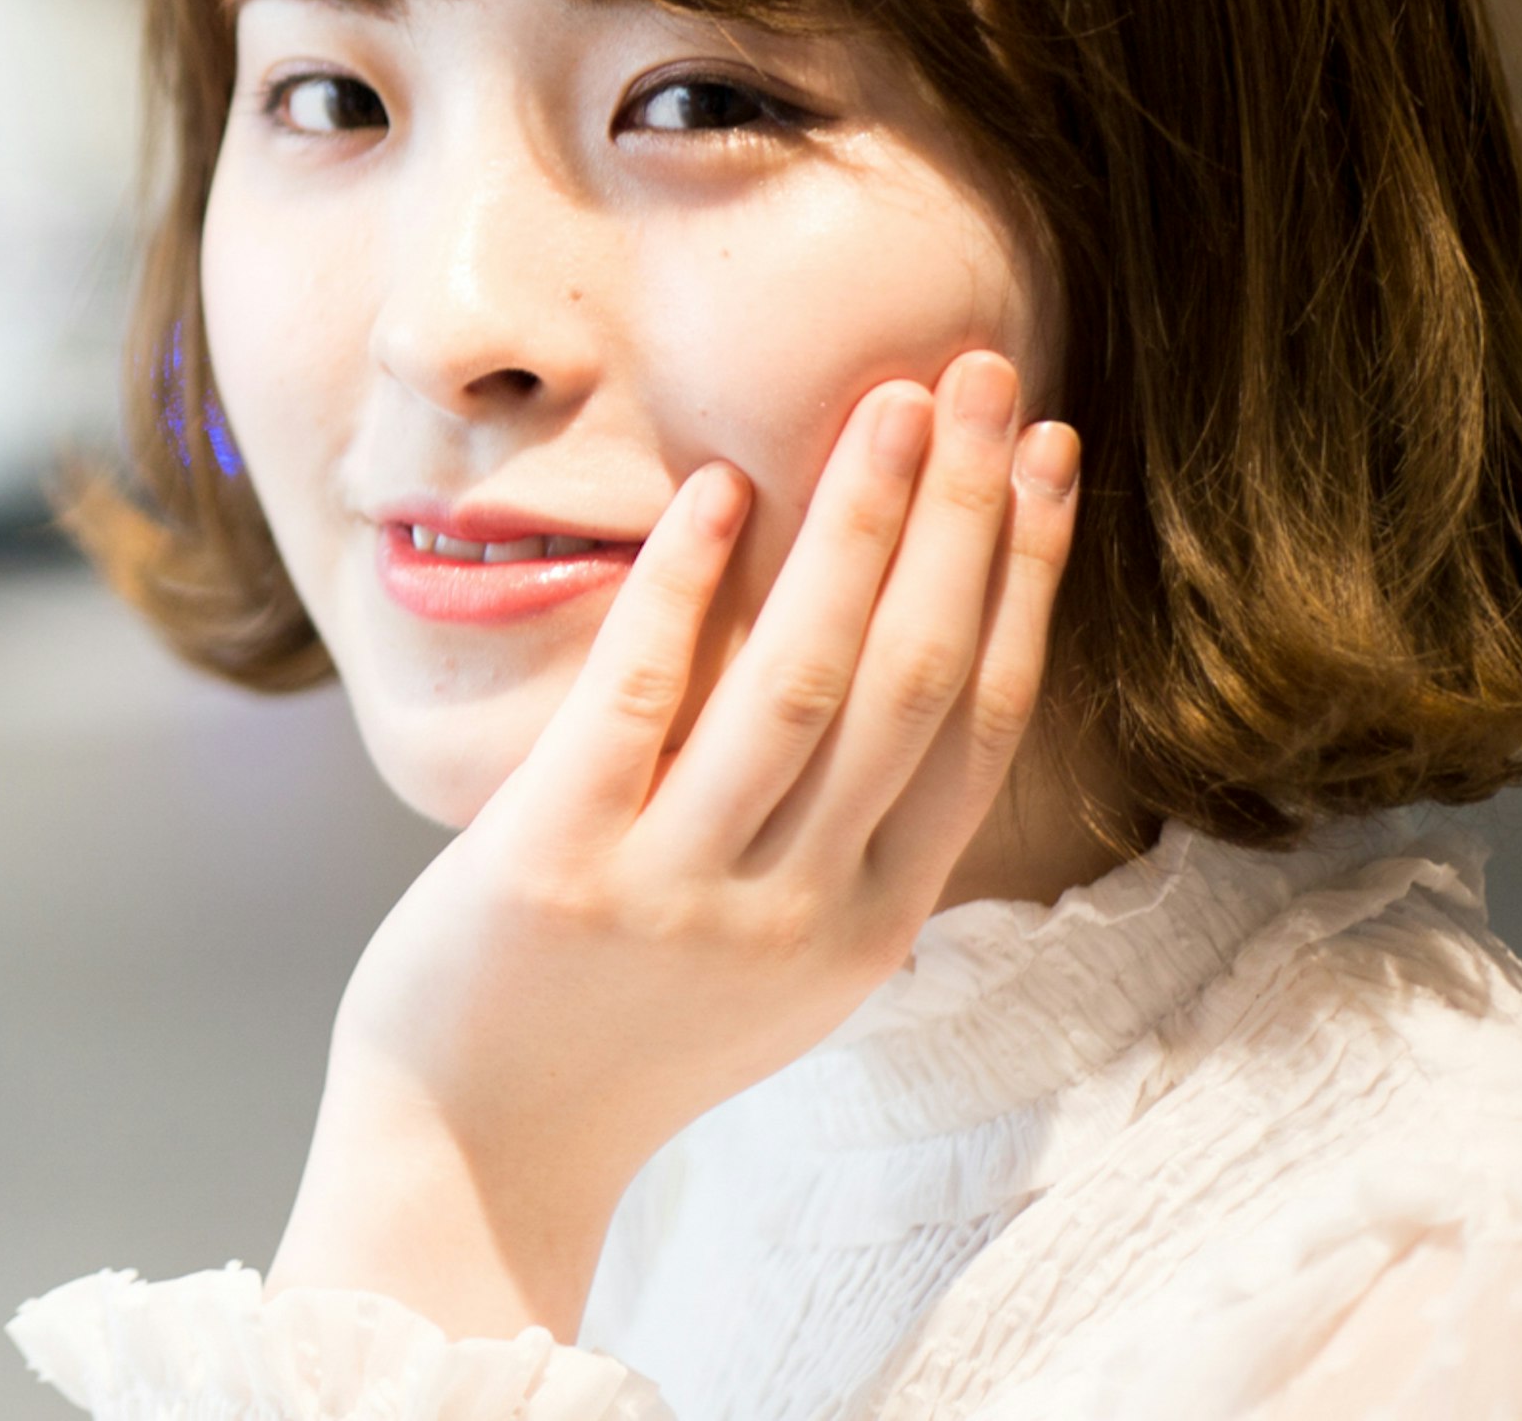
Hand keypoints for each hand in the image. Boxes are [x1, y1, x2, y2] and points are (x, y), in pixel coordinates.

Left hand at [266, 350, 1080, 1339]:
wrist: (476, 1147)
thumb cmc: (621, 1024)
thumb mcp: (776, 950)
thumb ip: (841, 831)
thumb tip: (894, 650)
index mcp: (870, 924)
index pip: (976, 719)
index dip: (1021, 577)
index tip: (1045, 452)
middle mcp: (798, 909)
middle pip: (911, 678)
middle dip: (958, 516)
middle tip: (977, 375)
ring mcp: (682, 889)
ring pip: (803, 682)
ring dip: (854, 528)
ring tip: (882, 403)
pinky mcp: (561, 864)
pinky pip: (640, 700)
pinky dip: (684, 588)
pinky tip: (715, 493)